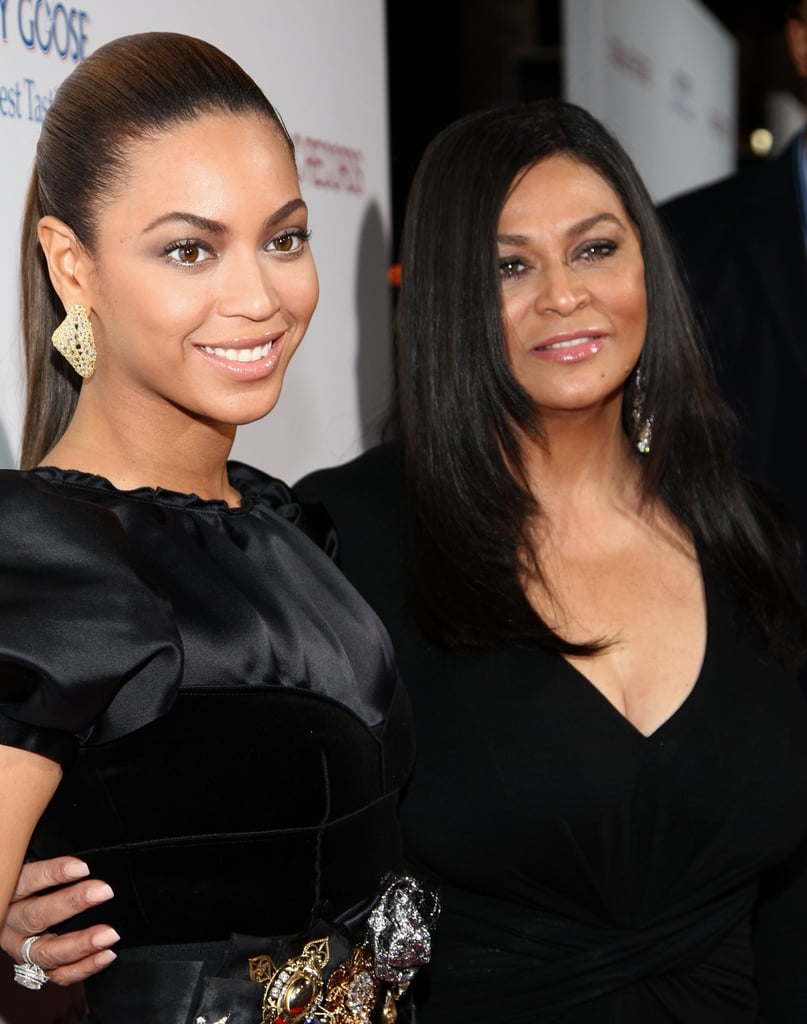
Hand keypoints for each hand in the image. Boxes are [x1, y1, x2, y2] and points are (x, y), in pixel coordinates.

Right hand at [2, 857, 118, 985]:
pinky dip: (84, 968)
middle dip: (72, 904)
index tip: (83, 867)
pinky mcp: (35, 968)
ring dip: (81, 944)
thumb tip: (81, 846)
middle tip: (104, 892)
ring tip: (110, 934)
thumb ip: (52, 856)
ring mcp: (21, 949)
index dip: (54, 873)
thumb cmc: (35, 882)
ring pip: (46, 952)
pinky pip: (58, 975)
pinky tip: (107, 955)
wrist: (16, 911)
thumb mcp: (35, 862)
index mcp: (10, 892)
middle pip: (36, 917)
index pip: (29, 880)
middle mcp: (10, 923)